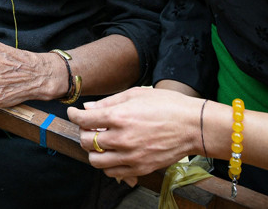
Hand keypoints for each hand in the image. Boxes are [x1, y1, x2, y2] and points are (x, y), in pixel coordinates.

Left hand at [67, 86, 204, 182]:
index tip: (74, 114)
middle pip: (86, 141)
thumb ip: (108, 102)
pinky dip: (108, 165)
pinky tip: (113, 154)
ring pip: (96, 161)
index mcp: (119, 117)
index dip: (74, 115)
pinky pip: (113, 173)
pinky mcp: (141, 168)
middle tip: (89, 127)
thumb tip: (88, 108)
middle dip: (83, 133)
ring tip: (101, 143)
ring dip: (93, 152)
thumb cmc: (167, 105)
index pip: (83, 119)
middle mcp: (122, 138)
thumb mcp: (136, 94)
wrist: (194, 126)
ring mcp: (131, 156)